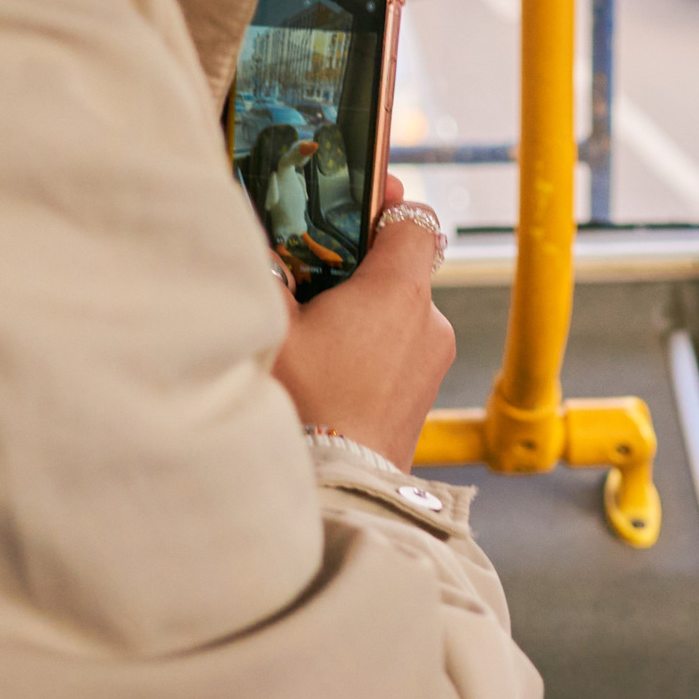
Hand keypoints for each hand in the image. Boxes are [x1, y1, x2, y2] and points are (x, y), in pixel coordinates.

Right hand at [274, 177, 453, 468]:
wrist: (335, 493)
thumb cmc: (302, 410)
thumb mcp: (271, 329)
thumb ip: (270, 274)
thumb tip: (265, 247)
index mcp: (398, 292)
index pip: (414, 219)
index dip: (384, 205)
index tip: (355, 205)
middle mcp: (429, 322)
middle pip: (401, 267)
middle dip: (357, 267)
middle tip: (310, 279)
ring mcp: (433, 363)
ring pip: (399, 313)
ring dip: (363, 314)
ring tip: (314, 339)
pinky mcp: (424, 397)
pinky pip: (401, 352)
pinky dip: (371, 350)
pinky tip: (329, 374)